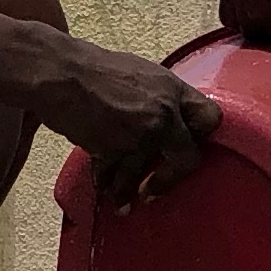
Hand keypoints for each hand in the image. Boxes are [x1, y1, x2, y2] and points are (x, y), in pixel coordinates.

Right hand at [33, 34, 216, 202]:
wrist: (59, 73)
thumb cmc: (94, 69)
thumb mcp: (141, 74)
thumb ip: (161, 99)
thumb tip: (171, 121)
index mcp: (173, 90)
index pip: (210, 119)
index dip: (200, 138)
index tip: (185, 149)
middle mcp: (164, 114)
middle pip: (187, 159)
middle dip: (170, 178)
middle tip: (153, 187)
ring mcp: (140, 135)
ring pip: (143, 175)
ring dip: (130, 191)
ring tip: (123, 202)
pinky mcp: (114, 152)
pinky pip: (115, 177)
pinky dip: (108, 185)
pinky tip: (104, 189)